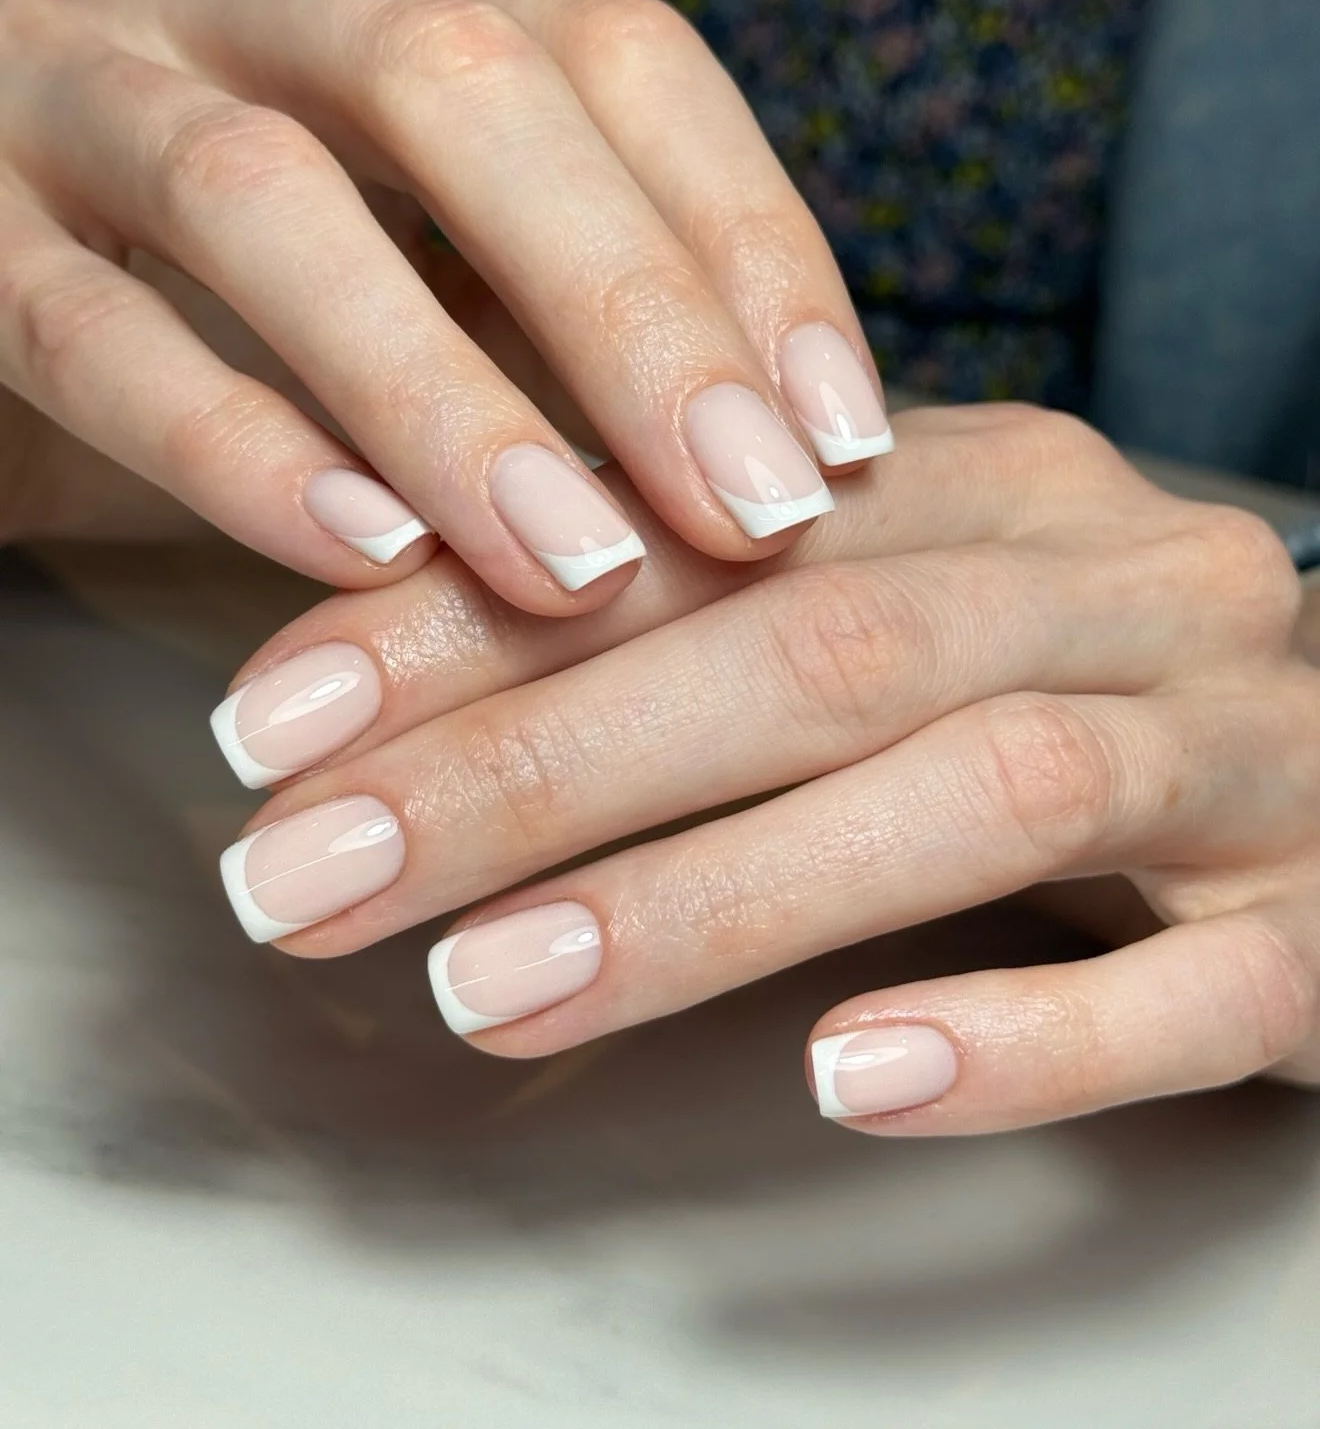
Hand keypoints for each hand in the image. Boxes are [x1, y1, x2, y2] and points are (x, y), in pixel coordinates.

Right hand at [0, 0, 886, 604]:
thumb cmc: (240, 338)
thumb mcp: (429, 311)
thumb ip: (564, 348)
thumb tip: (787, 461)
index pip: (616, 54)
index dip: (748, 237)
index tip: (842, 437)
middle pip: (462, 82)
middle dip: (627, 303)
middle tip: (750, 508)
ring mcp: (62, 81)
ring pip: (262, 194)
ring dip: (438, 393)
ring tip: (573, 564)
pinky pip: (83, 321)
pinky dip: (230, 443)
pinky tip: (359, 552)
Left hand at [209, 404, 1319, 1133]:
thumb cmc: (1084, 682)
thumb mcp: (903, 595)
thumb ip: (715, 603)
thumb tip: (418, 670)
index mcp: (992, 485)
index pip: (702, 527)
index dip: (474, 619)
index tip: (276, 726)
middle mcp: (1118, 582)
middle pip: (816, 647)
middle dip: (538, 763)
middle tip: (312, 871)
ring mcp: (1241, 750)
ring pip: (980, 790)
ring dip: (719, 897)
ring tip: (493, 991)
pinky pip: (1189, 987)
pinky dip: (1019, 1034)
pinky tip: (854, 1078)